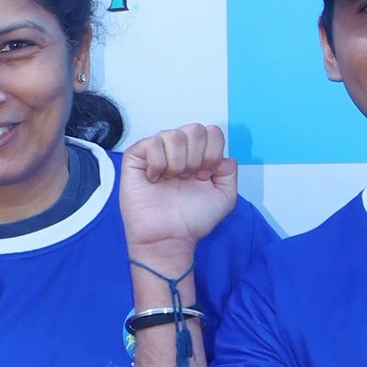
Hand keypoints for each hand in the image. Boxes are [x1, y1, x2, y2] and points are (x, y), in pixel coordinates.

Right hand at [121, 124, 237, 278]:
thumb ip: (230, 172)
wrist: (169, 237)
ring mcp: (157, 151)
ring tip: (171, 180)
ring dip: (178, 163)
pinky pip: (152, 143)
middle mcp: (179, 149)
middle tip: (188, 179)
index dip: (213, 153)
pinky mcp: (136, 157)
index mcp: (199, 154)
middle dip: (197, 157)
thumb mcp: (225, 197)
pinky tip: (155, 179)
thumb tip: (224, 157)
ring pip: (174, 135)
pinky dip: (158, 164)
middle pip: (195, 129)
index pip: (212, 132)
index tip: (205, 176)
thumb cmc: (192, 219)